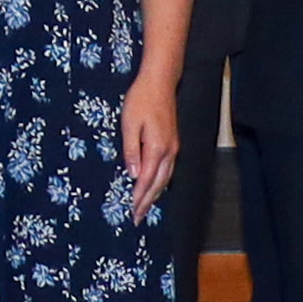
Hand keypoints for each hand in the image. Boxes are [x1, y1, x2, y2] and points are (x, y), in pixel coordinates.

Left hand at [118, 74, 179, 215]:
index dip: (139, 197)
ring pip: (165, 178)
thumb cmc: (141, 100)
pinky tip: (154, 188)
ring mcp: (173, 148)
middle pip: (158, 184)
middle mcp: (168, 151)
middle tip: (137, 218)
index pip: (146, 180)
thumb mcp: (129, 124)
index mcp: (156, 148)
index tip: (132, 212)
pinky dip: (160, 183)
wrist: (160, 83)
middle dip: (147, 202)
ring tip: (144, 208)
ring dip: (154, 195)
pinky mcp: (172, 143)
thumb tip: (133, 174)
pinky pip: (167, 170)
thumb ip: (131, 150)